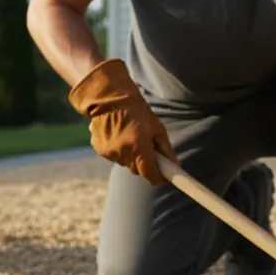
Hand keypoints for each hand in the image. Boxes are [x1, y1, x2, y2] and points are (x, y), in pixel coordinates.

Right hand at [67, 59, 177, 185]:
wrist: (109, 97)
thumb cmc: (137, 110)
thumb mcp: (156, 127)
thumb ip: (166, 149)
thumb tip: (175, 165)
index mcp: (139, 148)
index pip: (150, 175)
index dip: (158, 178)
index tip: (164, 177)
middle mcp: (123, 154)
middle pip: (137, 170)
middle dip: (144, 163)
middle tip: (147, 149)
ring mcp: (110, 153)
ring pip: (124, 163)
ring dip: (130, 155)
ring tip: (130, 136)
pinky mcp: (100, 149)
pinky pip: (113, 156)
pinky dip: (118, 150)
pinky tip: (118, 134)